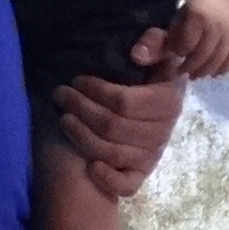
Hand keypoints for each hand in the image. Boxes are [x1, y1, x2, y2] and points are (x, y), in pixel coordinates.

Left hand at [53, 62, 186, 198]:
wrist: (155, 108)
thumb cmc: (150, 75)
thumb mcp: (158, 52)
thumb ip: (155, 44)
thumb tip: (138, 54)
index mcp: (168, 102)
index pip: (124, 102)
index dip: (96, 91)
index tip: (76, 80)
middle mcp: (161, 132)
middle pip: (112, 126)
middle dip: (81, 109)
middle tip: (60, 95)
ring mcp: (151, 156)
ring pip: (110, 152)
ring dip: (81, 136)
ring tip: (63, 119)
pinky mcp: (140, 175)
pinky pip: (126, 185)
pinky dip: (107, 178)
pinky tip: (90, 166)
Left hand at [162, 0, 228, 79]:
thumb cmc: (200, 3)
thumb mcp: (183, 12)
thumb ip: (174, 32)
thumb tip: (166, 52)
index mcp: (198, 17)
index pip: (186, 44)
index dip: (179, 52)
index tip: (176, 54)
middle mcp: (215, 26)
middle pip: (202, 55)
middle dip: (190, 67)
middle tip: (183, 72)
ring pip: (217, 60)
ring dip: (205, 71)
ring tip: (197, 75)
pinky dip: (222, 69)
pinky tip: (214, 73)